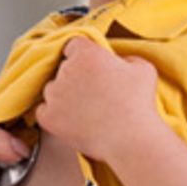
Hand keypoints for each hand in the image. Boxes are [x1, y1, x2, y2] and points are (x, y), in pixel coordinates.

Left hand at [35, 37, 161, 161]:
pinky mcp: (48, 116)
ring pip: (52, 89)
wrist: (132, 140)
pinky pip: (44, 110)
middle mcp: (66, 71)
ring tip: (87, 110)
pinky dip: (55, 115)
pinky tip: (75, 120)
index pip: (73, 46)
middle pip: (63, 68)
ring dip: (64, 96)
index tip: (91, 67)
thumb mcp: (142, 68)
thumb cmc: (140, 104)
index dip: (83, 56)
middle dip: (75, 77)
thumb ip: (123, 58)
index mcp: (86, 54)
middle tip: (94, 93)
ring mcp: (54, 94)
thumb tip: (116, 62)